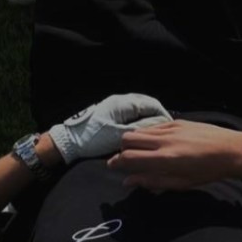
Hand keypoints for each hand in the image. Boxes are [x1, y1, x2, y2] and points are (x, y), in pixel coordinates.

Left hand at [48, 94, 171, 163]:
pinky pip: (131, 113)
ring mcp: (115, 105)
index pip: (153, 104)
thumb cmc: (93, 139)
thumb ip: (142, 129)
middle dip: (158, 116)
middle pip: (147, 104)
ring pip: (139, 109)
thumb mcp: (120, 135)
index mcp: (124, 103)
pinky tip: (141, 132)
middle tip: (166, 131)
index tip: (171, 128)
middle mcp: (120, 100)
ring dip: (149, 118)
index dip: (164, 116)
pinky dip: (140, 120)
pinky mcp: (110, 112)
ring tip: (155, 133)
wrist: (69, 141)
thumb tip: (162, 124)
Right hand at [107, 120, 241, 190]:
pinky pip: (153, 126)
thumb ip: (153, 181)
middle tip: (126, 160)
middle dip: (122, 150)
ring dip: (133, 141)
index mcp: (166, 159)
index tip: (112, 167)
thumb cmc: (208, 172)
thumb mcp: (182, 183)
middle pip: (127, 139)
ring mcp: (170, 128)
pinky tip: (155, 144)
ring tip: (140, 152)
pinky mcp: (177, 121)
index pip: (129, 157)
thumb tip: (128, 181)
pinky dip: (147, 135)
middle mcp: (165, 140)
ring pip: (138, 130)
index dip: (116, 163)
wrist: (232, 150)